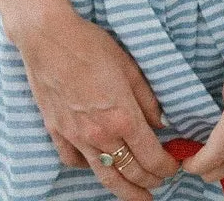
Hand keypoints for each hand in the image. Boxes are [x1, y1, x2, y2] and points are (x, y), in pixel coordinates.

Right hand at [13, 9, 176, 200]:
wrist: (49, 38)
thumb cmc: (92, 46)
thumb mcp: (131, 68)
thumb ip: (149, 101)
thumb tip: (162, 124)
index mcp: (123, 117)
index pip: (152, 158)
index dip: (167, 167)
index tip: (174, 167)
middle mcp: (100, 134)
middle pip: (131, 173)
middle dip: (151, 182)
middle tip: (161, 182)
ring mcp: (76, 136)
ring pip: (104, 176)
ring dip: (125, 191)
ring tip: (137, 198)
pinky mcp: (57, 132)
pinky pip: (74, 161)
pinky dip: (89, 168)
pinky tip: (99, 165)